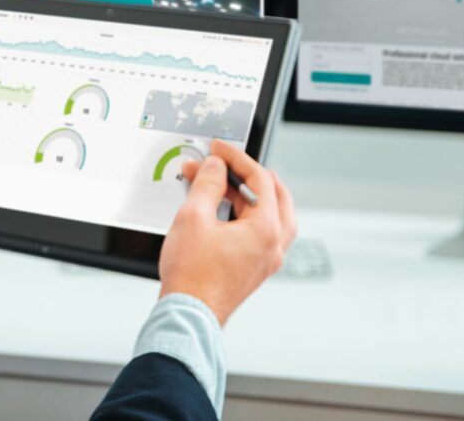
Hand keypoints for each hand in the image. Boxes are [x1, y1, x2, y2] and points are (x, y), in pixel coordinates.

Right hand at [158, 139, 296, 324]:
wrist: (189, 314)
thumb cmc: (192, 276)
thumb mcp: (194, 217)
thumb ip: (207, 184)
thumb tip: (215, 167)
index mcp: (267, 230)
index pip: (261, 180)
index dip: (237, 158)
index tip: (220, 149)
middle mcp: (274, 245)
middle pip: (274, 195)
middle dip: (247, 175)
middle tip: (225, 163)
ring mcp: (266, 259)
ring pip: (270, 214)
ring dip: (247, 195)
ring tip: (221, 184)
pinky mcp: (254, 268)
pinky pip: (259, 232)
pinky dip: (244, 214)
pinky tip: (221, 211)